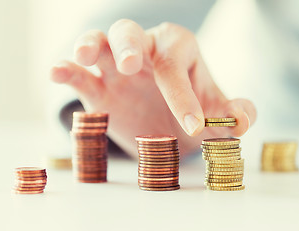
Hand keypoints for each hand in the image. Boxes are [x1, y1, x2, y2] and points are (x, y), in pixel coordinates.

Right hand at [50, 19, 255, 156]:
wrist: (169, 129)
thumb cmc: (194, 113)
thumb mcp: (217, 116)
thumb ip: (234, 115)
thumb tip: (240, 121)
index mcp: (178, 50)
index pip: (176, 68)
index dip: (184, 96)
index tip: (193, 127)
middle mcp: (145, 51)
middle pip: (131, 34)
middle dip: (128, 46)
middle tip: (130, 65)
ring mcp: (116, 67)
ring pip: (99, 42)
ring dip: (89, 45)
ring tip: (84, 56)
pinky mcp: (97, 87)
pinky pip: (78, 73)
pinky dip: (66, 70)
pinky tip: (57, 71)